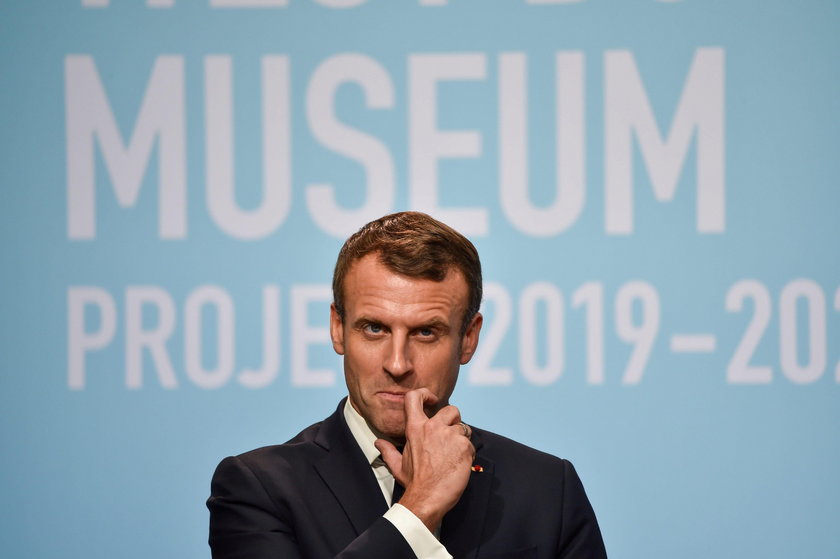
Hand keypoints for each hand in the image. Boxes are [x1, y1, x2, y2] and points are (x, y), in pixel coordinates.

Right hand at [374, 388, 474, 531]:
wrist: (427, 499)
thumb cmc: (413, 483)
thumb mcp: (397, 465)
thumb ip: (388, 451)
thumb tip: (378, 442)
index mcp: (415, 429)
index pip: (415, 398)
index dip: (425, 394)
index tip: (432, 399)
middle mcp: (433, 428)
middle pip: (451, 409)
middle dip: (454, 420)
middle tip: (450, 436)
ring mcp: (450, 436)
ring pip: (463, 428)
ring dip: (461, 440)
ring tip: (453, 456)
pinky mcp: (464, 446)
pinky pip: (470, 443)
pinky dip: (467, 453)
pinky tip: (459, 464)